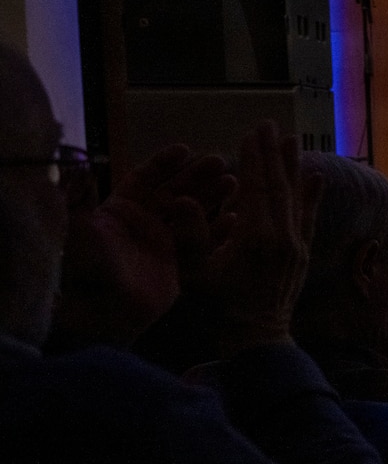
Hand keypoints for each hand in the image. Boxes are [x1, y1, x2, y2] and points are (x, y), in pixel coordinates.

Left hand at [54, 144, 226, 346]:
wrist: (105, 313)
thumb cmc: (89, 271)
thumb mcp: (81, 230)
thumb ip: (81, 197)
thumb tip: (76, 166)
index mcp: (120, 210)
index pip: (144, 178)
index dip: (163, 163)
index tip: (184, 150)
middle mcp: (144, 223)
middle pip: (174, 190)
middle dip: (196, 175)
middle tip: (220, 161)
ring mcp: (163, 242)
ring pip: (192, 211)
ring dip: (212, 196)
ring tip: (233, 182)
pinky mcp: (179, 262)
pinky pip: (203, 241)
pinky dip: (219, 230)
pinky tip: (235, 218)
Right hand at [206, 122, 320, 353]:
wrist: (256, 340)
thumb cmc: (219, 309)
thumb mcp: (195, 274)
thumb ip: (190, 236)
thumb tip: (184, 199)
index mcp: (256, 237)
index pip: (257, 187)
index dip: (254, 158)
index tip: (252, 132)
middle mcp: (283, 237)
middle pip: (280, 186)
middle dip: (273, 154)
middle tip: (270, 125)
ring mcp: (296, 245)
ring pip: (297, 197)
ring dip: (294, 167)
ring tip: (294, 140)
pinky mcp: (302, 254)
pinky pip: (309, 217)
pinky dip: (312, 195)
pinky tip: (317, 177)